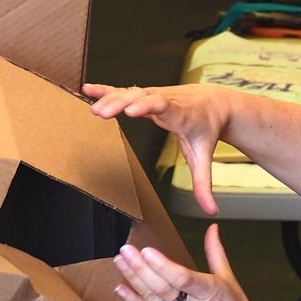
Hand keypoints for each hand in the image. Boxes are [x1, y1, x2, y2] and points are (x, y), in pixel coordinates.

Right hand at [83, 81, 231, 215]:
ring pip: (130, 93)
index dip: (146, 107)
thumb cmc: (205, 129)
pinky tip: (88, 89)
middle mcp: (165, 100)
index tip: (130, 112)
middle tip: (102, 113)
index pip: (162, 107)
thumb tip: (211, 210)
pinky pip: (123, 90)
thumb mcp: (204, 156)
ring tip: (94, 110)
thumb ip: (203, 184)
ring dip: (111, 99)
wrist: (212, 103)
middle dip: (121, 103)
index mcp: (180, 114)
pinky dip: (106, 90)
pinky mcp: (145, 94)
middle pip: (141, 98)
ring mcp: (153, 95)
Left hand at [112, 223, 275, 300]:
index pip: (183, 279)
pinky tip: (120, 288)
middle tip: (125, 250)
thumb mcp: (230, 283)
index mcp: (211, 293)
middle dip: (141, 268)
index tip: (147, 250)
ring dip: (133, 280)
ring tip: (120, 262)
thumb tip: (213, 228)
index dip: (163, 266)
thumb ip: (216, 253)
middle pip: (162, 288)